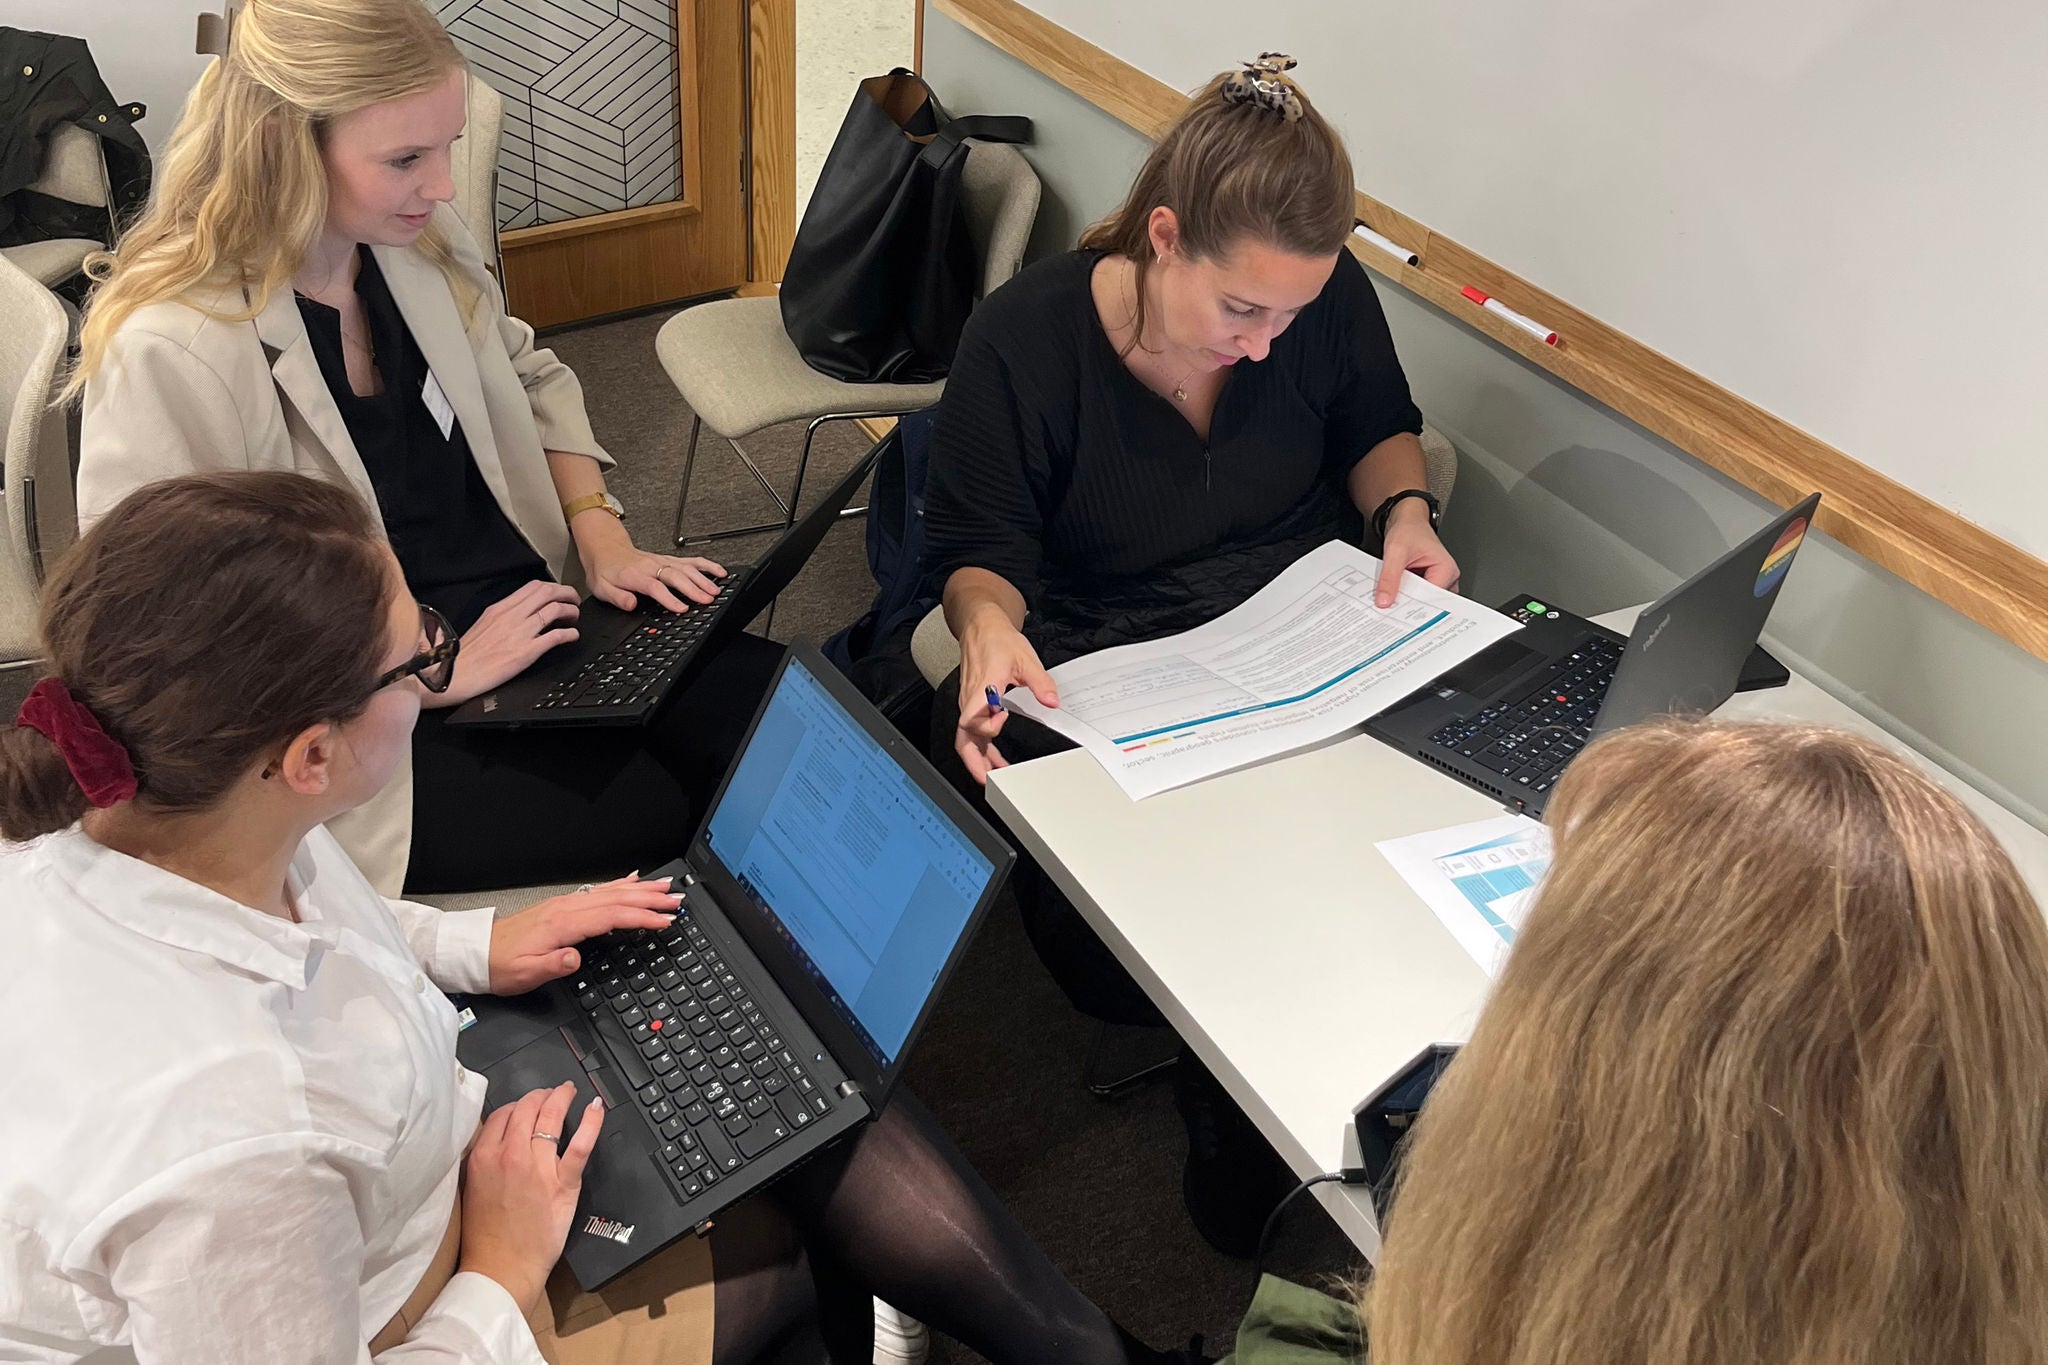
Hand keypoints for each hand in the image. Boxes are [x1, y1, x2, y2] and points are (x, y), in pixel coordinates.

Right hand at [433, 581, 581, 706]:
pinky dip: (570, 634)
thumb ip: (504, 615)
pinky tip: (572, 636)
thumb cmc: (467, 654)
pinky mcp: (526, 652)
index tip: (560, 593)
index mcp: (500, 608)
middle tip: (574, 601)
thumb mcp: (484, 624)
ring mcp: (519, 633)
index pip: (533, 586)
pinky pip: (555, 637)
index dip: (553, 587)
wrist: (456, 674)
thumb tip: (524, 611)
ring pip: (555, 609)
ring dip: (571, 611)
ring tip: (574, 618)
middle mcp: (511, 616)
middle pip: (548, 592)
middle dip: (567, 593)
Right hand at [459, 1081, 602, 1313]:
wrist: (500, 1267)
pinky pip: (580, 1145)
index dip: (517, 1105)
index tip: (526, 1106)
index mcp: (483, 1156)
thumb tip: (499, 1141)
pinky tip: (596, 1108)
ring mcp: (538, 1166)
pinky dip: (591, 1123)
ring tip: (568, 1091)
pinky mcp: (563, 1182)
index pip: (502, 1114)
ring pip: (550, 1118)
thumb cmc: (485, 1235)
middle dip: (540, 1096)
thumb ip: (485, 1161)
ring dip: (561, 1098)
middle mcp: (510, 1154)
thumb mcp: (473, 1188)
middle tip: (550, 1094)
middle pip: (527, 1108)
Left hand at [488, 873, 682, 993]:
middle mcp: (566, 908)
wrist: (477, 954)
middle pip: (616, 899)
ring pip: (610, 892)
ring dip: (640, 889)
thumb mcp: (525, 974)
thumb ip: (553, 966)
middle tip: (677, 899)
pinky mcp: (562, 906)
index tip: (664, 921)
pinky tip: (631, 880)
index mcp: (562, 924)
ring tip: (665, 887)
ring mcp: (565, 904)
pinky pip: (598, 891)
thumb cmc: (501, 966)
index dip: (641, 917)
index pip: (611, 917)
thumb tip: (575, 958)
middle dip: (650, 899)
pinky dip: (618, 884)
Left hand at [576, 515, 725, 614]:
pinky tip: (719, 572)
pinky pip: (691, 560)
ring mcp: (663, 561)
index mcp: (635, 575)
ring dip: (703, 579)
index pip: (655, 587)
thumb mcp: (601, 588)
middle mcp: (652, 566)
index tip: (682, 609)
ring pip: (687, 568)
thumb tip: (631, 604)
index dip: (670, 598)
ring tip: (715, 591)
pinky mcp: (669, 559)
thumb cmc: (605, 570)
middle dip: (693, 588)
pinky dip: (707, 565)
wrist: (606, 549)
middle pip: (676, 576)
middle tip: (707, 600)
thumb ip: (617, 597)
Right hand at [954, 615, 1057, 784]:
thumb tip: (1052, 701)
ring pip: (967, 738)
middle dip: (974, 762)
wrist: (982, 627)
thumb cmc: (997, 640)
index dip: (985, 726)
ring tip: (994, 776)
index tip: (1002, 720)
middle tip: (988, 780)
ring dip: (979, 759)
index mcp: (982, 688)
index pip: (971, 718)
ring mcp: (970, 704)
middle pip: (963, 737)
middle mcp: (971, 699)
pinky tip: (994, 759)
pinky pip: (973, 732)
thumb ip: (1040, 683)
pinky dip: (982, 748)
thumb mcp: (1026, 659)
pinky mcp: (973, 704)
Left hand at [1374, 504, 1460, 606]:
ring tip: (1389, 604)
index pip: (1431, 598)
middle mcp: (1446, 577)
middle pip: (1428, 602)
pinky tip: (1392, 597)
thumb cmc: (1408, 529)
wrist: (1406, 521)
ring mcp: (1438, 581)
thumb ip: (1389, 577)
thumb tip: (1384, 600)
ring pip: (1421, 601)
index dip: (1413, 607)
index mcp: (1446, 569)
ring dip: (1405, 602)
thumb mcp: (1395, 551)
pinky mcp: (1427, 583)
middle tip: (1388, 612)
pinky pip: (1416, 596)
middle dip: (1408, 607)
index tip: (1396, 614)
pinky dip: (1404, 597)